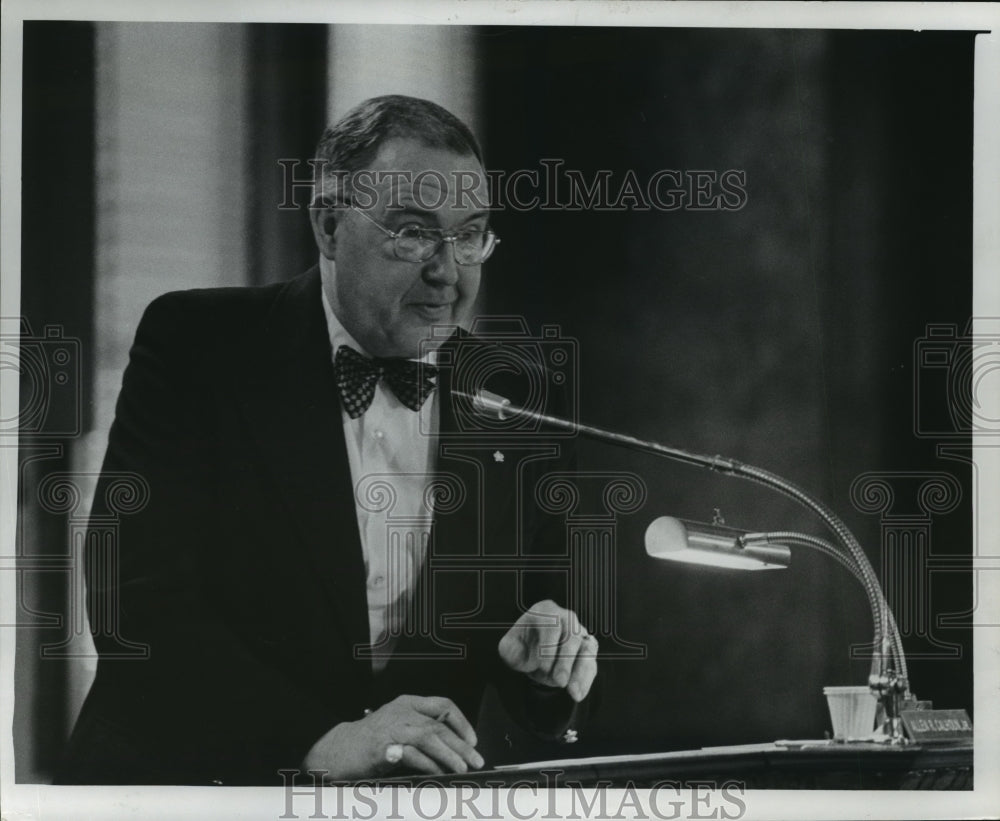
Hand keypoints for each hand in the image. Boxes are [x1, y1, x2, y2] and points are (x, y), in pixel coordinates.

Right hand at [301, 695, 483, 779]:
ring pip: (428, 737)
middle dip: (461, 745)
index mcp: (407, 703)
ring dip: (448, 754)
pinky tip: (436, 773)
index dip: (462, 723)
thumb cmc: (371, 740)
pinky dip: (425, 764)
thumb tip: (455, 748)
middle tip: (475, 760)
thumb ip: (423, 732)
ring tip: (460, 768)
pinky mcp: (381, 748)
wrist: (335, 749)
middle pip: (438, 725)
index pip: (443, 706)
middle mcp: (401, 711)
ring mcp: (391, 728)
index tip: (473, 741)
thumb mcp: (399, 726)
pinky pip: (410, 754)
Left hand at [497, 599, 597, 701]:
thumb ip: (510, 648)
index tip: (542, 665)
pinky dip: (585, 681)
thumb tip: (520, 652)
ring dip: (580, 672)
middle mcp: (566, 620)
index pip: (552, 625)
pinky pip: (591, 665)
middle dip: (566, 661)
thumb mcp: (509, 645)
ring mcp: (580, 635)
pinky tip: (578, 693)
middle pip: (572, 636)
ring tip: (573, 691)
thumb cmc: (524, 645)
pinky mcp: (588, 652)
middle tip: (559, 681)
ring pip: (587, 650)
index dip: (549, 647)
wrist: (534, 653)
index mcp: (546, 612)